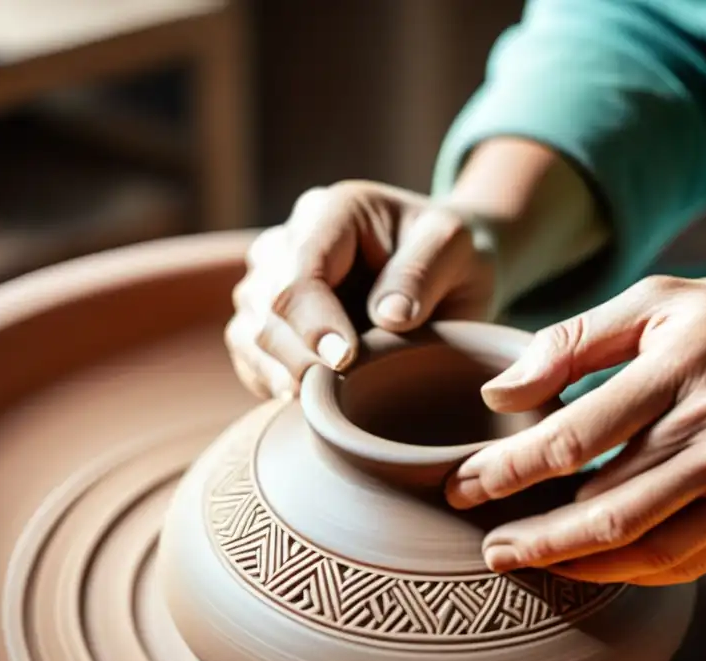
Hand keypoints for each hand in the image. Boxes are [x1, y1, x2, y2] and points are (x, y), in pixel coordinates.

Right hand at [227, 181, 496, 398]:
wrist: (443, 268)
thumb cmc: (449, 252)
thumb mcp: (456, 245)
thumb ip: (422, 272)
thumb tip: (388, 317)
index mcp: (332, 212)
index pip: (303, 268)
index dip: (315, 319)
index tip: (345, 359)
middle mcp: (289, 242)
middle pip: (266, 305)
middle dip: (298, 355)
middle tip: (339, 395)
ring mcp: (271, 281)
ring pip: (249, 333)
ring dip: (281, 374)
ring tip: (325, 404)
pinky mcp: (269, 321)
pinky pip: (250, 358)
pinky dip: (273, 384)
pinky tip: (310, 403)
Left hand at [445, 275, 705, 584]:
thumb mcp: (662, 303)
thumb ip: (574, 341)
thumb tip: (499, 393)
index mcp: (679, 366)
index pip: (574, 434)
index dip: (509, 467)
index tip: (464, 483)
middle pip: (599, 503)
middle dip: (529, 531)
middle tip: (485, 545)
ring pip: (637, 542)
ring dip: (567, 561)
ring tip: (519, 561)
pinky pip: (679, 560)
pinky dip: (623, 570)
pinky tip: (583, 566)